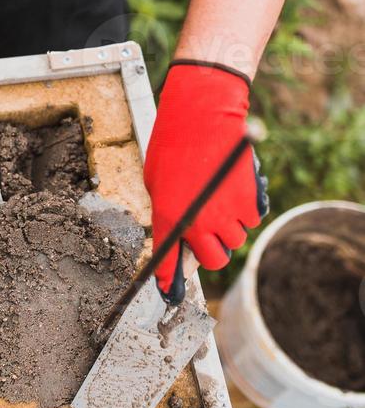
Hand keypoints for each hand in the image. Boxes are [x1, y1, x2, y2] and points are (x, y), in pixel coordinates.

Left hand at [144, 61, 268, 303]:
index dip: (170, 281)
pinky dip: (246, 211)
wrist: (203, 115)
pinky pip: (251, 220)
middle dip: (212, 250)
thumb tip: (179, 236)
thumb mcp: (157, 181)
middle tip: (209, 233)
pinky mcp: (248, 202)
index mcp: (168, 217)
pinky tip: (234, 189)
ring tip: (220, 199)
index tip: (169, 292)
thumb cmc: (174, 143)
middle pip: (214, 260)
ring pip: (234, 240)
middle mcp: (197, 223)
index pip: (168, 262)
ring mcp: (225, 215)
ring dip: (230, 227)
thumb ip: (168, 212)